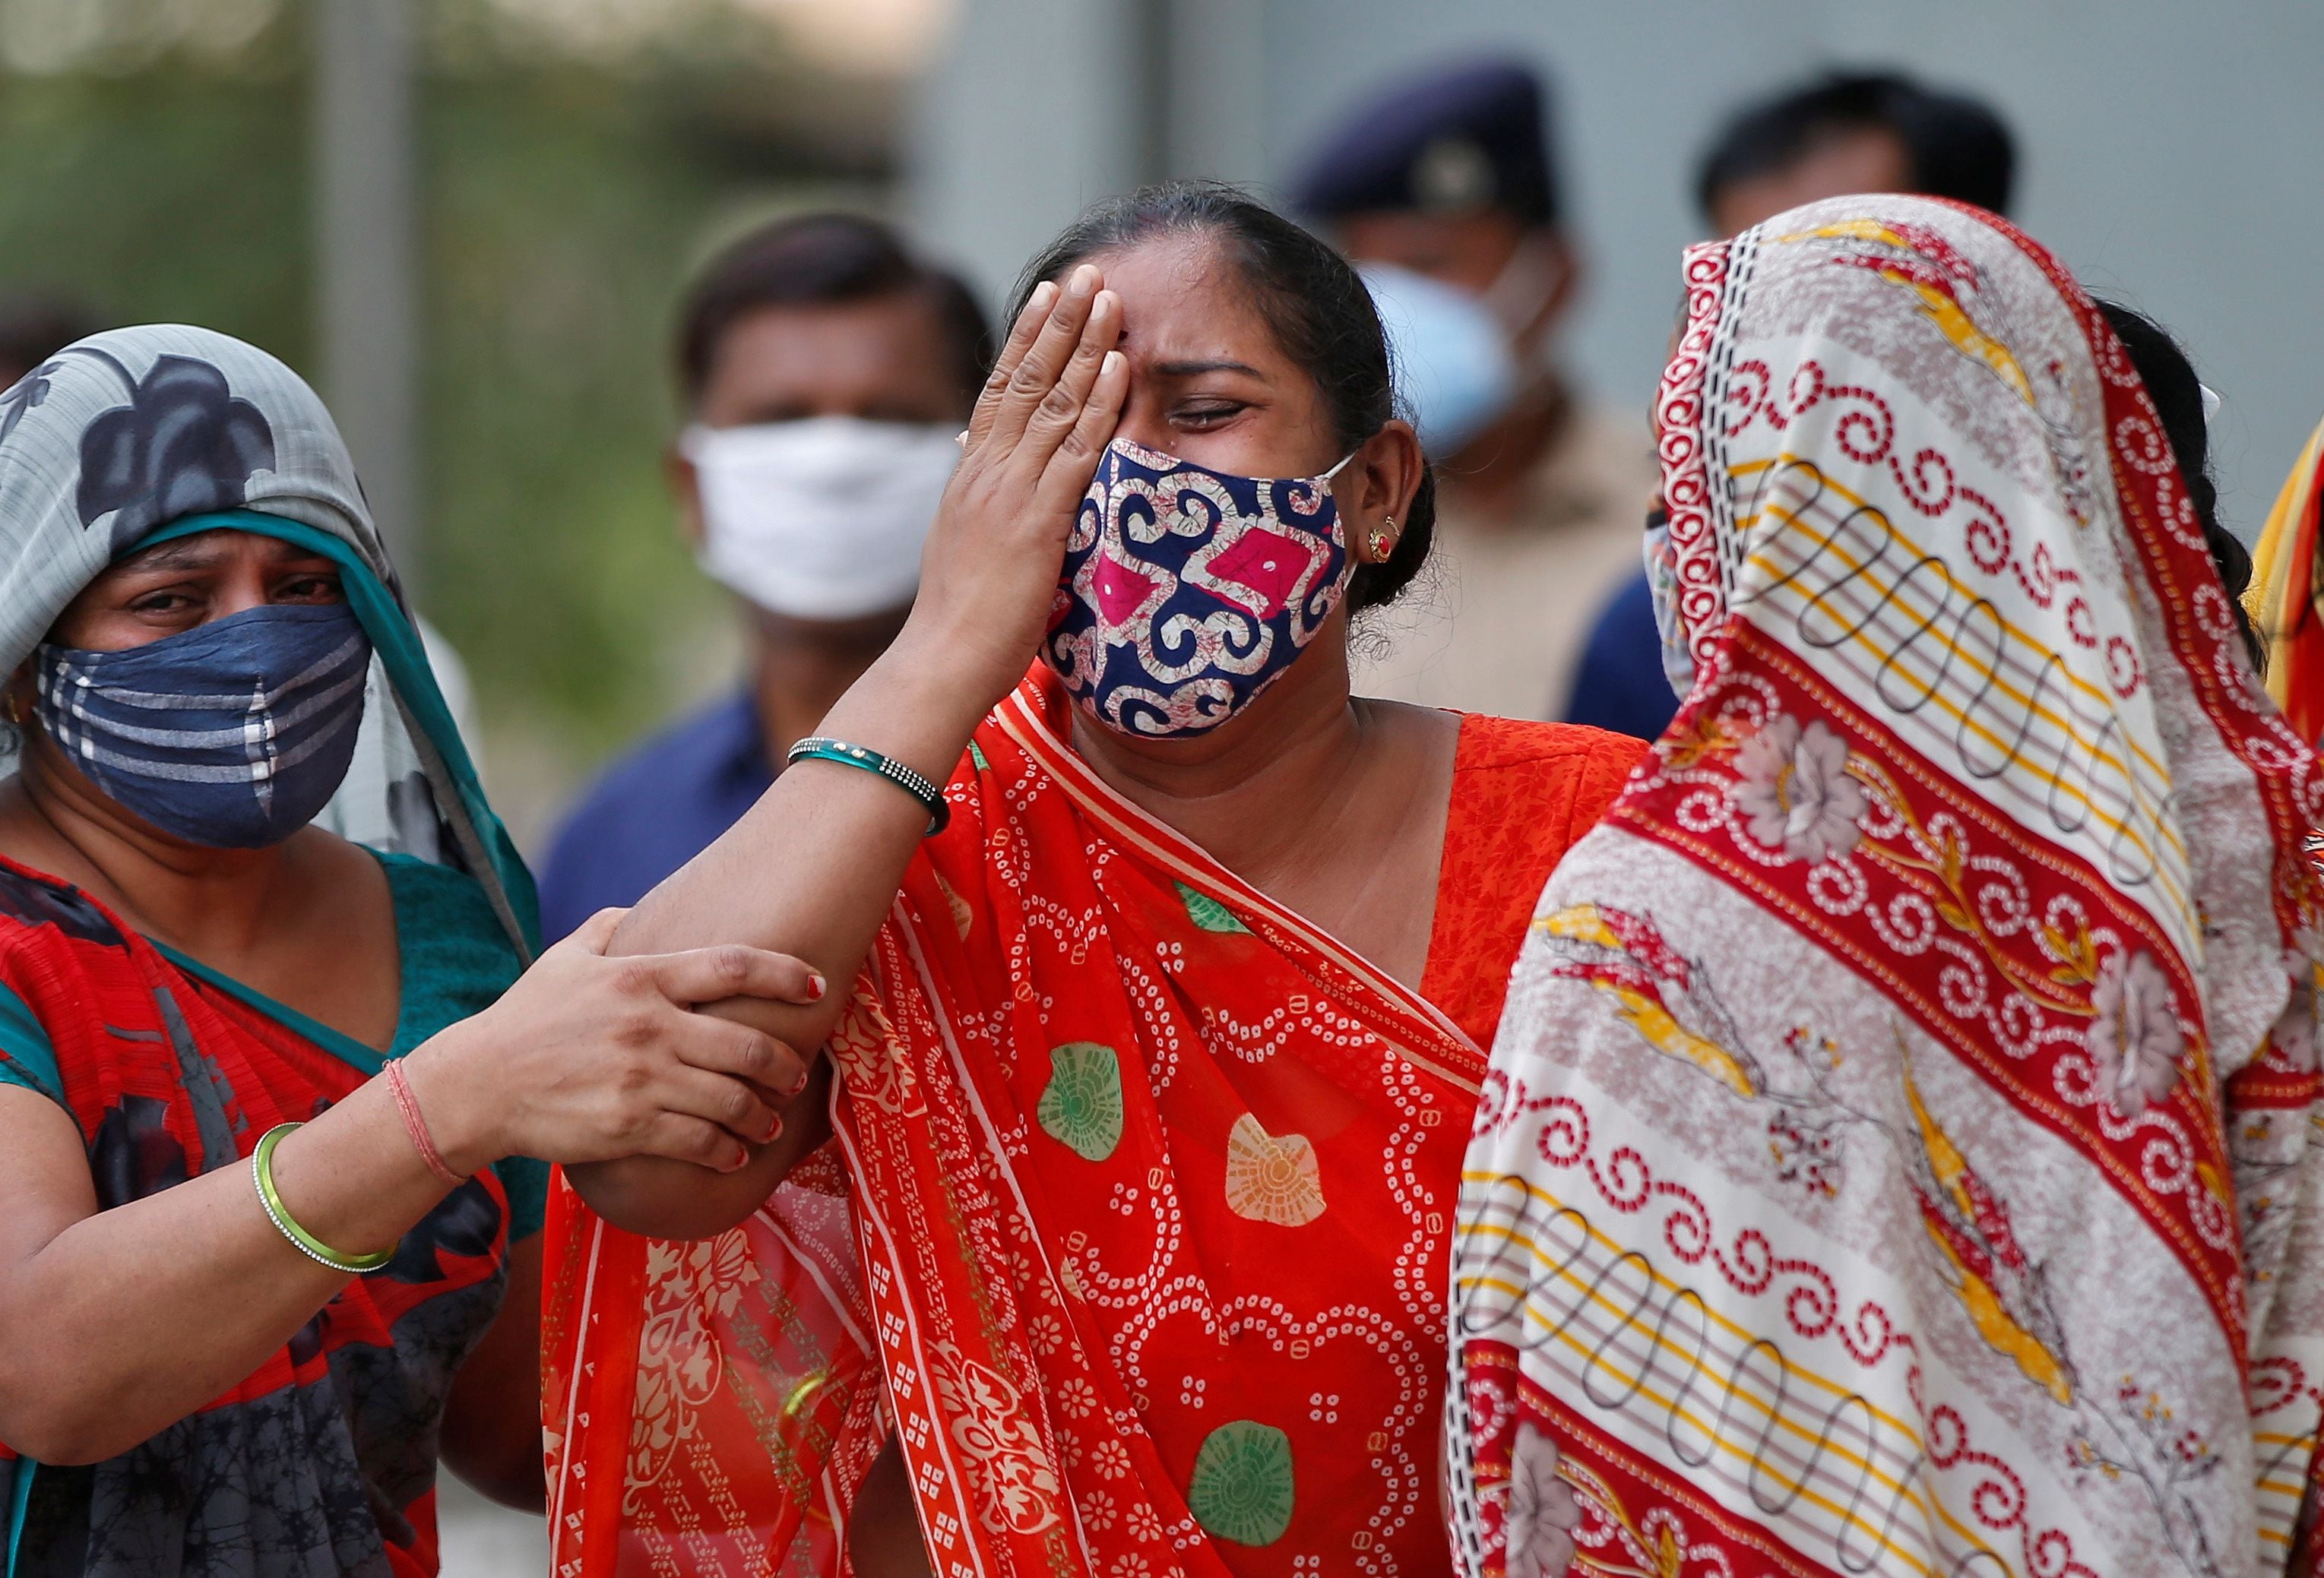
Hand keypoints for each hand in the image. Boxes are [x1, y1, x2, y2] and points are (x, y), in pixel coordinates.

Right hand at [407, 909, 824, 1174]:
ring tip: (769, 1122)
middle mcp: (650, 1026)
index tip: (817, 985)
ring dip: (763, 1115)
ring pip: (733, 1100)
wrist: (477, 1085)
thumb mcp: (564, 959)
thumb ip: (608, 930)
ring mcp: (642, 1079)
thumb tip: (635, 910)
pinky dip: (727, 1151)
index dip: (786, 975)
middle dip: (785, 1064)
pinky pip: (700, 1142)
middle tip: (795, 1075)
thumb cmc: (525, 1019)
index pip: (734, 967)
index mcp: (641, 977)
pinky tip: (735, 1154)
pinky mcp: (630, 1127)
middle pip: (749, 1045)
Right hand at [904, 261, 1128, 714]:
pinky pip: (1075, 450)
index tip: (1050, 295)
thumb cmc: (958, 621)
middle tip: (1088, 271)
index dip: (1027, 338)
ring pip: (1052, 401)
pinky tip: (1118, 366)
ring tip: (1110, 296)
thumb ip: (977, 501)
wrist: (940, 661)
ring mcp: (1010, 492)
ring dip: (1085, 344)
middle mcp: (986, 471)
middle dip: (1059, 320)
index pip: (999, 389)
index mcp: (969, 476)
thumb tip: (974, 463)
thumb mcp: (963, 545)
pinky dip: (1098, 404)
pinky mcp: (1036, 521)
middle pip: (1025, 377)